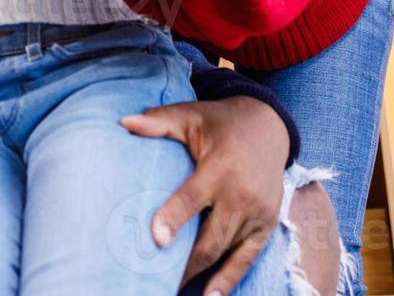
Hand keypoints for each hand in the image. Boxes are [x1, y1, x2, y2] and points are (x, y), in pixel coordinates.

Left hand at [122, 97, 288, 295]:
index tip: (156, 240)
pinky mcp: (267, 224)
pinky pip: (247, 257)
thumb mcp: (190, 115)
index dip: (174, 218)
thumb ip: (159, 122)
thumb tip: (124, 122)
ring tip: (173, 287)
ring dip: (200, 273)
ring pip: (225, 251)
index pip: (194, 197)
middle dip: (184, 262)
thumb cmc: (220, 122)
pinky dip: (229, 279)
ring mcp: (258, 213)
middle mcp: (242, 194)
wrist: (269, 126)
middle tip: (154, 279)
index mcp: (221, 167)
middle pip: (210, 237)